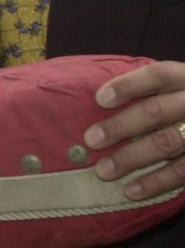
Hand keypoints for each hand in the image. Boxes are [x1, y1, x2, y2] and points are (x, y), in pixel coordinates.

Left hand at [84, 61, 184, 199]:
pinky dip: (155, 182)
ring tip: (103, 170)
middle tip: (91, 140)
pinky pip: (182, 171)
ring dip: (132, 157)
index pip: (157, 76)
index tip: (99, 99)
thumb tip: (93, 102)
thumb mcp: (169, 88)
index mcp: (183, 79)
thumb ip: (142, 91)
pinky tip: (131, 191)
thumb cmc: (177, 101)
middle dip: (121, 126)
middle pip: (157, 110)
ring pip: (167, 142)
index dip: (128, 86)